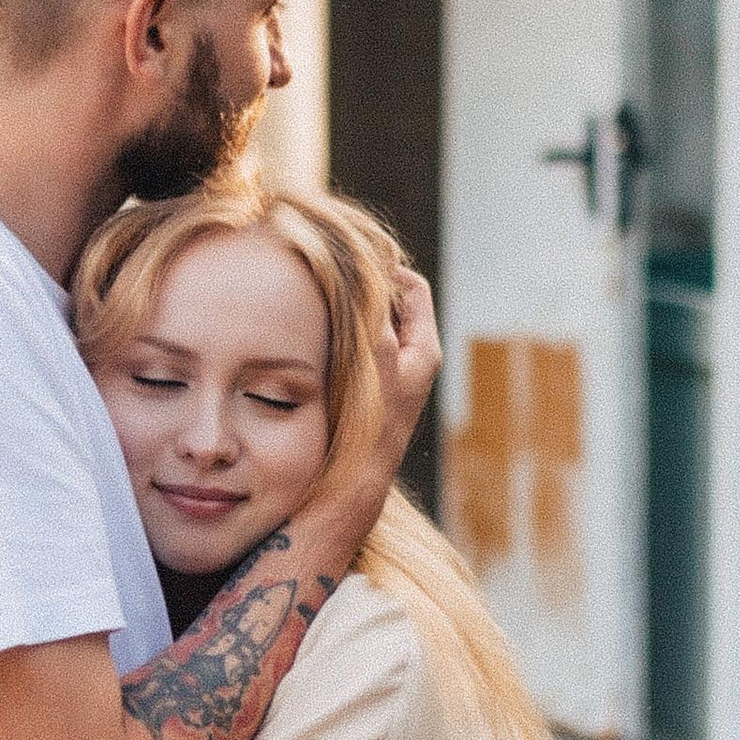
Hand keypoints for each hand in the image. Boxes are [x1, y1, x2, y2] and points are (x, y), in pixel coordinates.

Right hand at [321, 269, 443, 546]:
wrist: (352, 482)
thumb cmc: (369, 426)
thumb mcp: (375, 364)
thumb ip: (376, 319)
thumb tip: (370, 274)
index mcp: (424, 350)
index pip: (412, 287)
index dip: (385, 267)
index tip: (352, 257)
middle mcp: (412, 358)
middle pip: (392, 301)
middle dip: (365, 285)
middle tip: (331, 271)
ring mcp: (390, 372)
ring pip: (372, 323)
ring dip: (350, 308)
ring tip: (321, 296)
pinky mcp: (370, 385)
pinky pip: (358, 344)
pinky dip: (341, 330)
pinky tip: (314, 330)